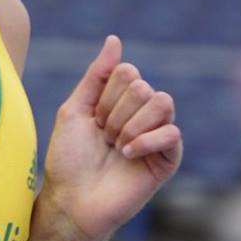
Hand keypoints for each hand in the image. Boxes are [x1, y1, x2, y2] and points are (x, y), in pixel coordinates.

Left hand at [42, 35, 182, 240]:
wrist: (71, 200)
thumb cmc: (68, 160)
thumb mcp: (74, 110)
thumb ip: (97, 75)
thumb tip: (114, 40)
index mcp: (120, 102)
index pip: (128, 72)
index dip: (106, 95)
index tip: (92, 121)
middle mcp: (141, 115)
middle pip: (143, 86)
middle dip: (115, 113)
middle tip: (104, 138)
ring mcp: (156, 137)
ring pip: (162, 102)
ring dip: (131, 125)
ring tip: (116, 147)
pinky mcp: (167, 160)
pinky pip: (173, 133)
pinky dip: (147, 140)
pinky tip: (127, 155)